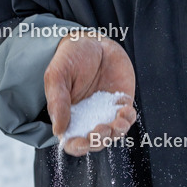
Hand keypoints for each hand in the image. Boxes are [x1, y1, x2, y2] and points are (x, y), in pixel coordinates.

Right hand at [44, 33, 135, 156]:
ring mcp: (106, 110)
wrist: (92, 40)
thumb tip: (59, 131)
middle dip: (99, 140)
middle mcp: (88, 117)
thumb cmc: (70, 57)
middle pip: (95, 141)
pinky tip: (125, 110)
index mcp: (68, 115)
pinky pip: (127, 117)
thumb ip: (58, 102)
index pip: (72, 141)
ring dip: (116, 133)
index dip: (77, 146)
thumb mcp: (58, 76)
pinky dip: (128, 119)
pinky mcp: (121, 101)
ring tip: (117, 123)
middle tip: (102, 129)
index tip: (82, 143)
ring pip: (113, 133)